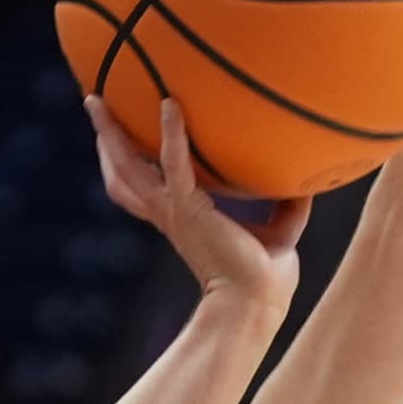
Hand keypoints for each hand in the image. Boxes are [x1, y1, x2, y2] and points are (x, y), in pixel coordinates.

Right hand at [88, 94, 310, 310]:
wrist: (256, 304)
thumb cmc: (265, 280)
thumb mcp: (279, 236)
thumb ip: (288, 209)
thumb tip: (308, 183)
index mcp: (181, 220)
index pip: (144, 188)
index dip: (130, 163)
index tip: (124, 136)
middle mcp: (168, 214)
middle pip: (121, 175)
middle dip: (105, 141)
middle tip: (94, 105)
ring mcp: (173, 211)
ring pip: (127, 167)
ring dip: (111, 132)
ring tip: (98, 99)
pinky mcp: (188, 209)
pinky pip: (173, 164)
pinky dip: (171, 134)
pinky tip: (171, 104)